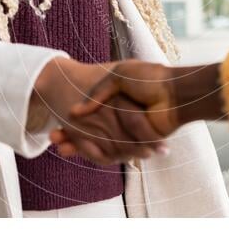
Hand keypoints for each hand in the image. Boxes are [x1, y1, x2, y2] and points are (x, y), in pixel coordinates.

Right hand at [51, 60, 224, 159]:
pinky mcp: (136, 143)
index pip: (89, 112)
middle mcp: (122, 116)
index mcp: (118, 99)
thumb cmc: (150, 78)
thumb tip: (74, 112)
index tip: (56, 119)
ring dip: (78, 145)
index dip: (72, 118)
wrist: (175, 92)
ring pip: (98, 142)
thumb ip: (98, 92)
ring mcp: (128, 130)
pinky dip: (94, 153)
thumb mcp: (118, 75)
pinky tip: (76, 151)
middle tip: (53, 136)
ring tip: (59, 144)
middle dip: (71, 134)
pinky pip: (111, 152)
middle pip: (91, 130)